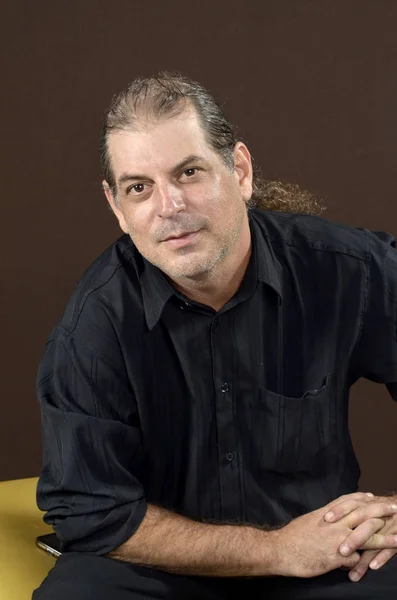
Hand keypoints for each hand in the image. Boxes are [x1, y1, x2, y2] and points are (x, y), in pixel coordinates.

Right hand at [272, 493, 396, 578]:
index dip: (363, 499)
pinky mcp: (337, 556)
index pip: (349, 502)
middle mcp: (335, 524)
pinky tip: (361, 568)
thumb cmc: (292, 537)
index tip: (373, 497)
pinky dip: (358, 563)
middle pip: (363, 514)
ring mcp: (337, 539)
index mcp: (327, 514)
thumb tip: (330, 523)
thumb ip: (323, 521)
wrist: (281, 549)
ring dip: (385, 538)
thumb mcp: (309, 521)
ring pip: (367, 536)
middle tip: (394, 509)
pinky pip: (355, 559)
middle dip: (381, 512)